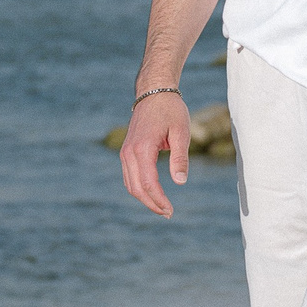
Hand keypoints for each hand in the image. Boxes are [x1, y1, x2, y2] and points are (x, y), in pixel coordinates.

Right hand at [120, 89, 191, 218]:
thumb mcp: (181, 132)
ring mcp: (125, 152)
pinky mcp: (126, 151)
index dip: (159, 200)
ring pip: (130, 184)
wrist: (154, 93)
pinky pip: (129, 176)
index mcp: (143, 148)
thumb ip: (180, 158)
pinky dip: (139, 188)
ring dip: (144, 198)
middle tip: (168, 213)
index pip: (149, 183)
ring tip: (162, 207)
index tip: (171, 210)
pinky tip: (153, 194)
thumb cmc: (171, 110)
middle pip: (136, 188)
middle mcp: (129, 152)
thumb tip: (180, 182)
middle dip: (151, 204)